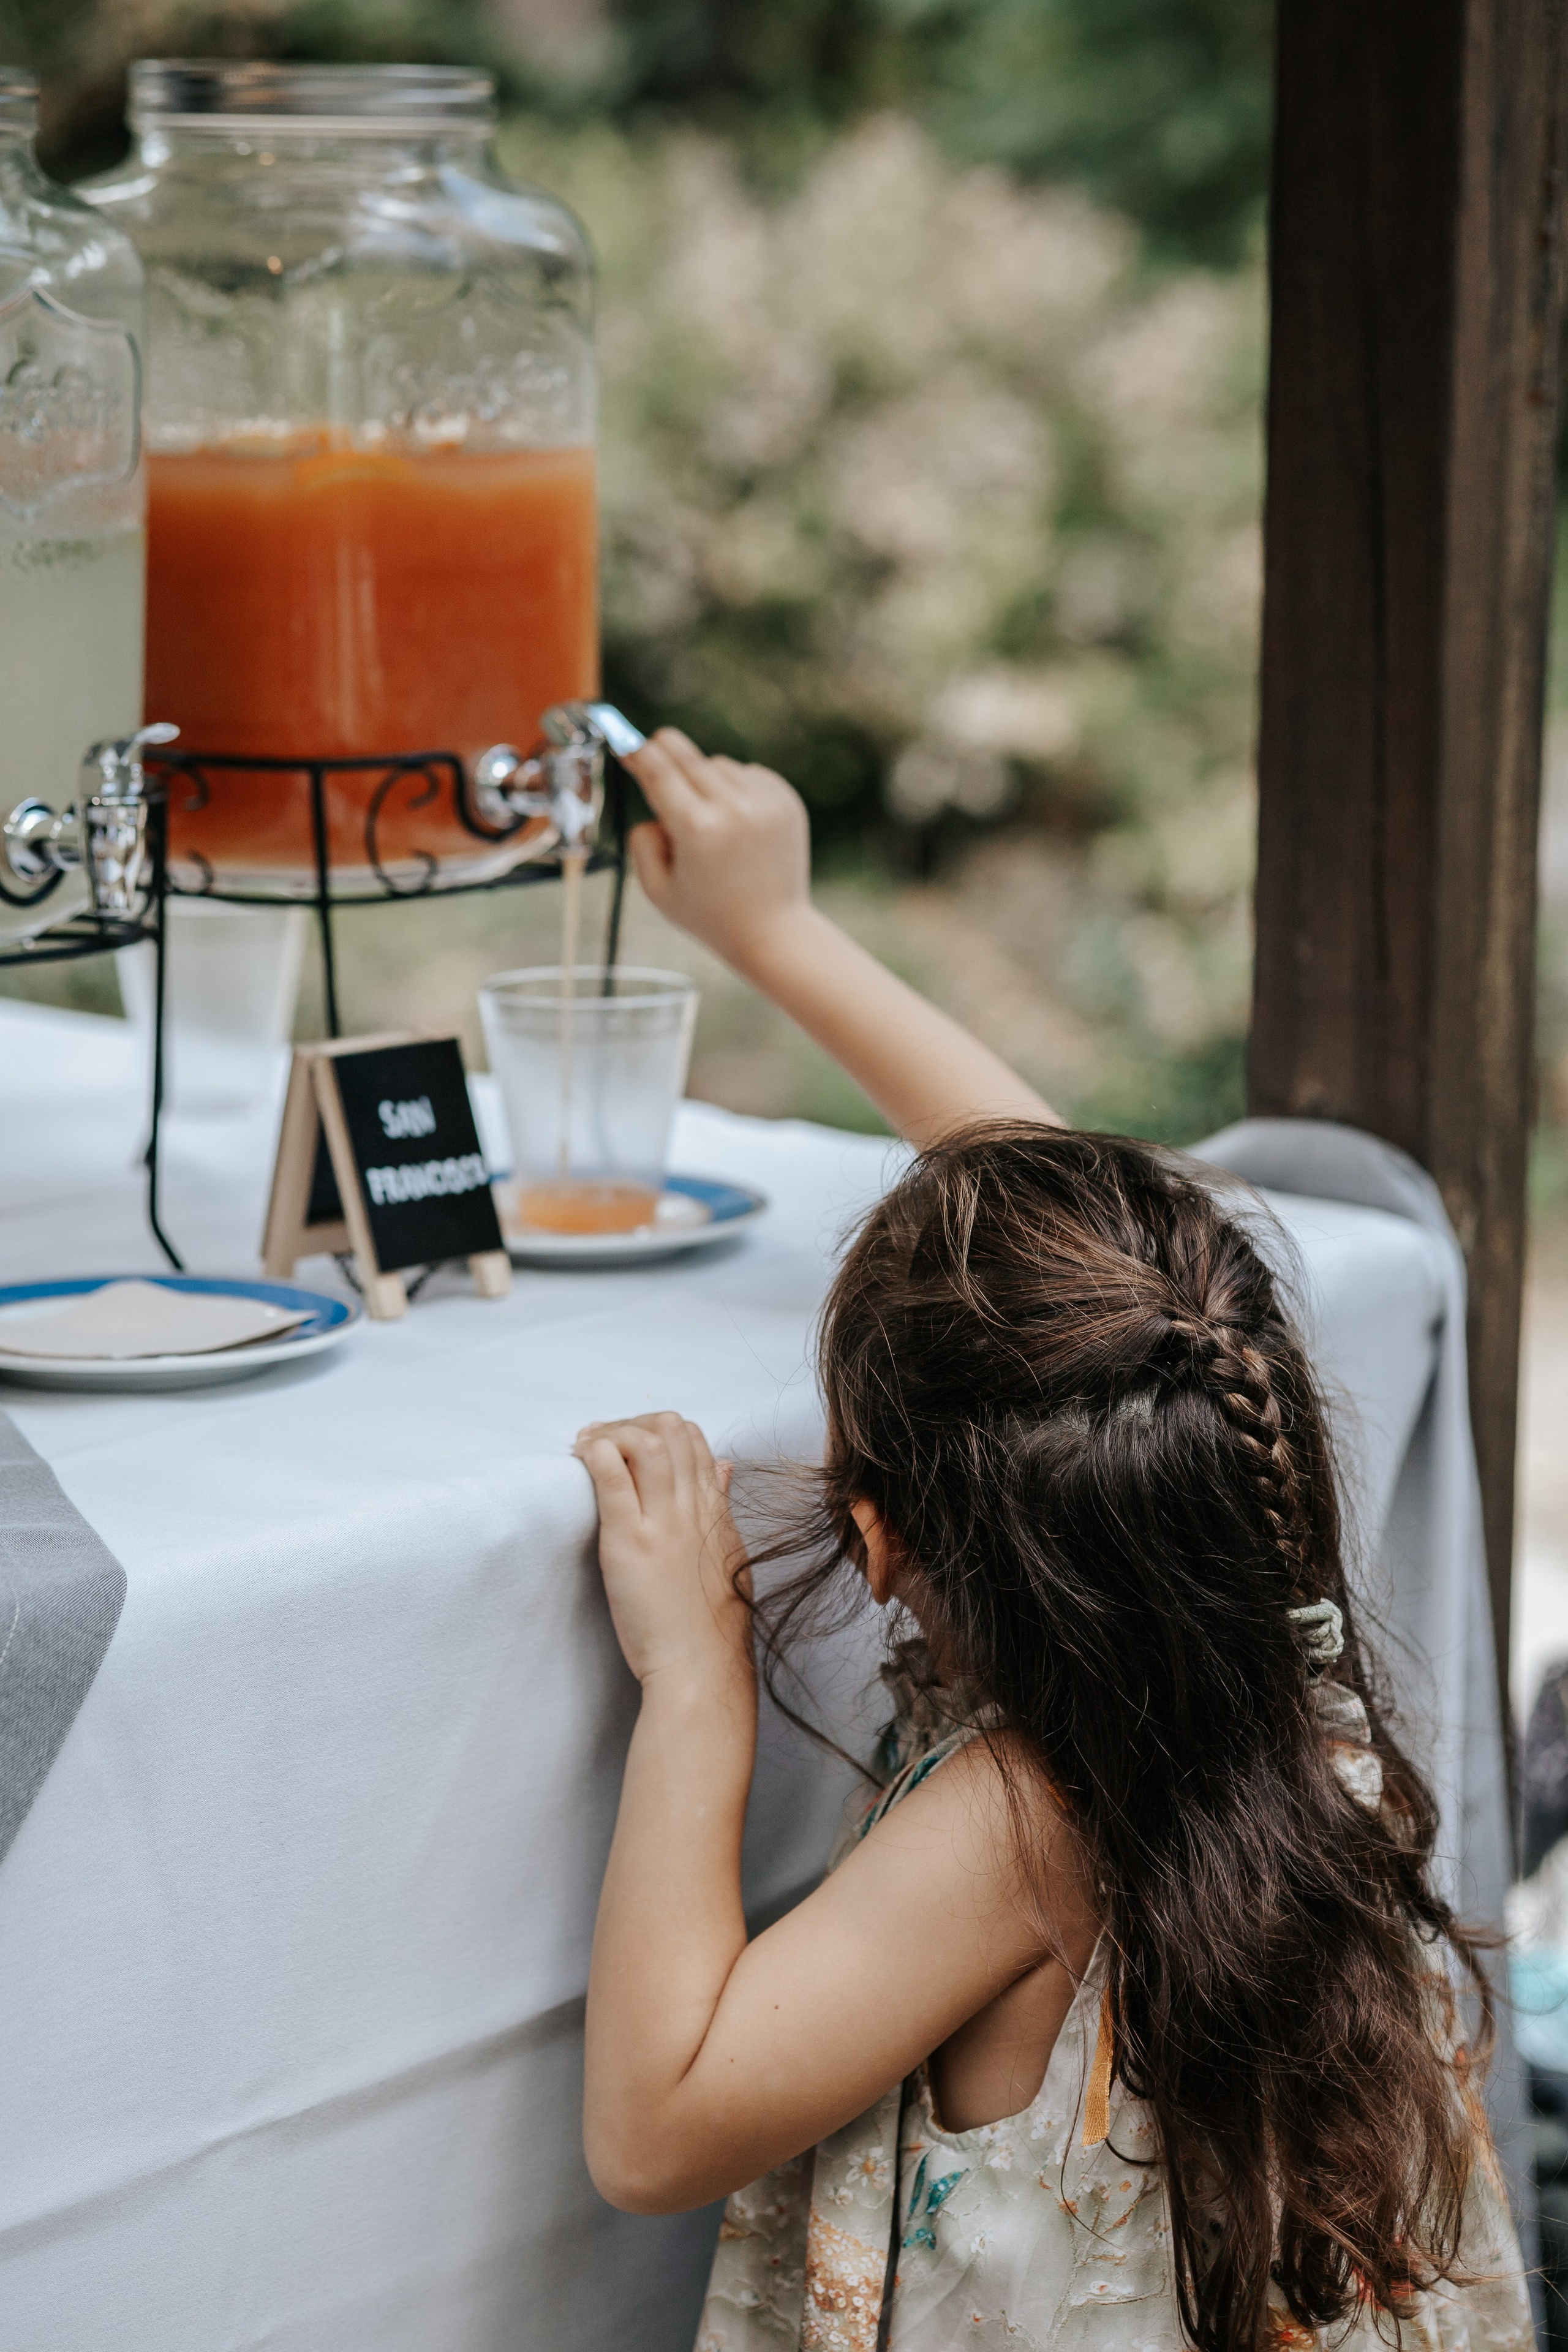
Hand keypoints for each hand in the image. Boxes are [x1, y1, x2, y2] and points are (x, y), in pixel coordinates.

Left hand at [574, 1412, 752, 1687]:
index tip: (629, 1444)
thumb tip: (723, 1465)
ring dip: (609, 1432)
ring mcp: (663, 1523)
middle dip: (631, 1423)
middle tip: (603, 1443)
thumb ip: (721, 1506)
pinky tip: (581, 1456)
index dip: (657, 1429)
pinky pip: (613, 1477)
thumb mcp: (728, 1553)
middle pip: (669, 1429)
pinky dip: (595, 1453)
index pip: (693, 1439)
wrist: (702, 1669)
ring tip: (585, 1448)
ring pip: (644, 1442)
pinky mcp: (631, 1542)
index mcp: (715, 1511)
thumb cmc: (711, 1624)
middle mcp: (694, 1508)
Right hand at [622, 728, 812, 976]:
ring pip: (717, 763)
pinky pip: (748, 773)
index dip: (637, 752)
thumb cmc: (710, 916)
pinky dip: (735, 788)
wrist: (775, 932)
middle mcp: (734, 808)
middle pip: (686, 753)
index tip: (625, 744)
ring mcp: (766, 802)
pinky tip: (736, 821)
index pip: (658, 768)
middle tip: (651, 757)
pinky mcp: (787, 801)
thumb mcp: (657, 890)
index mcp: (697, 829)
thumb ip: (641, 840)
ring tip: (707, 820)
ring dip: (703, 779)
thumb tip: (653, 799)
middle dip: (663, 753)